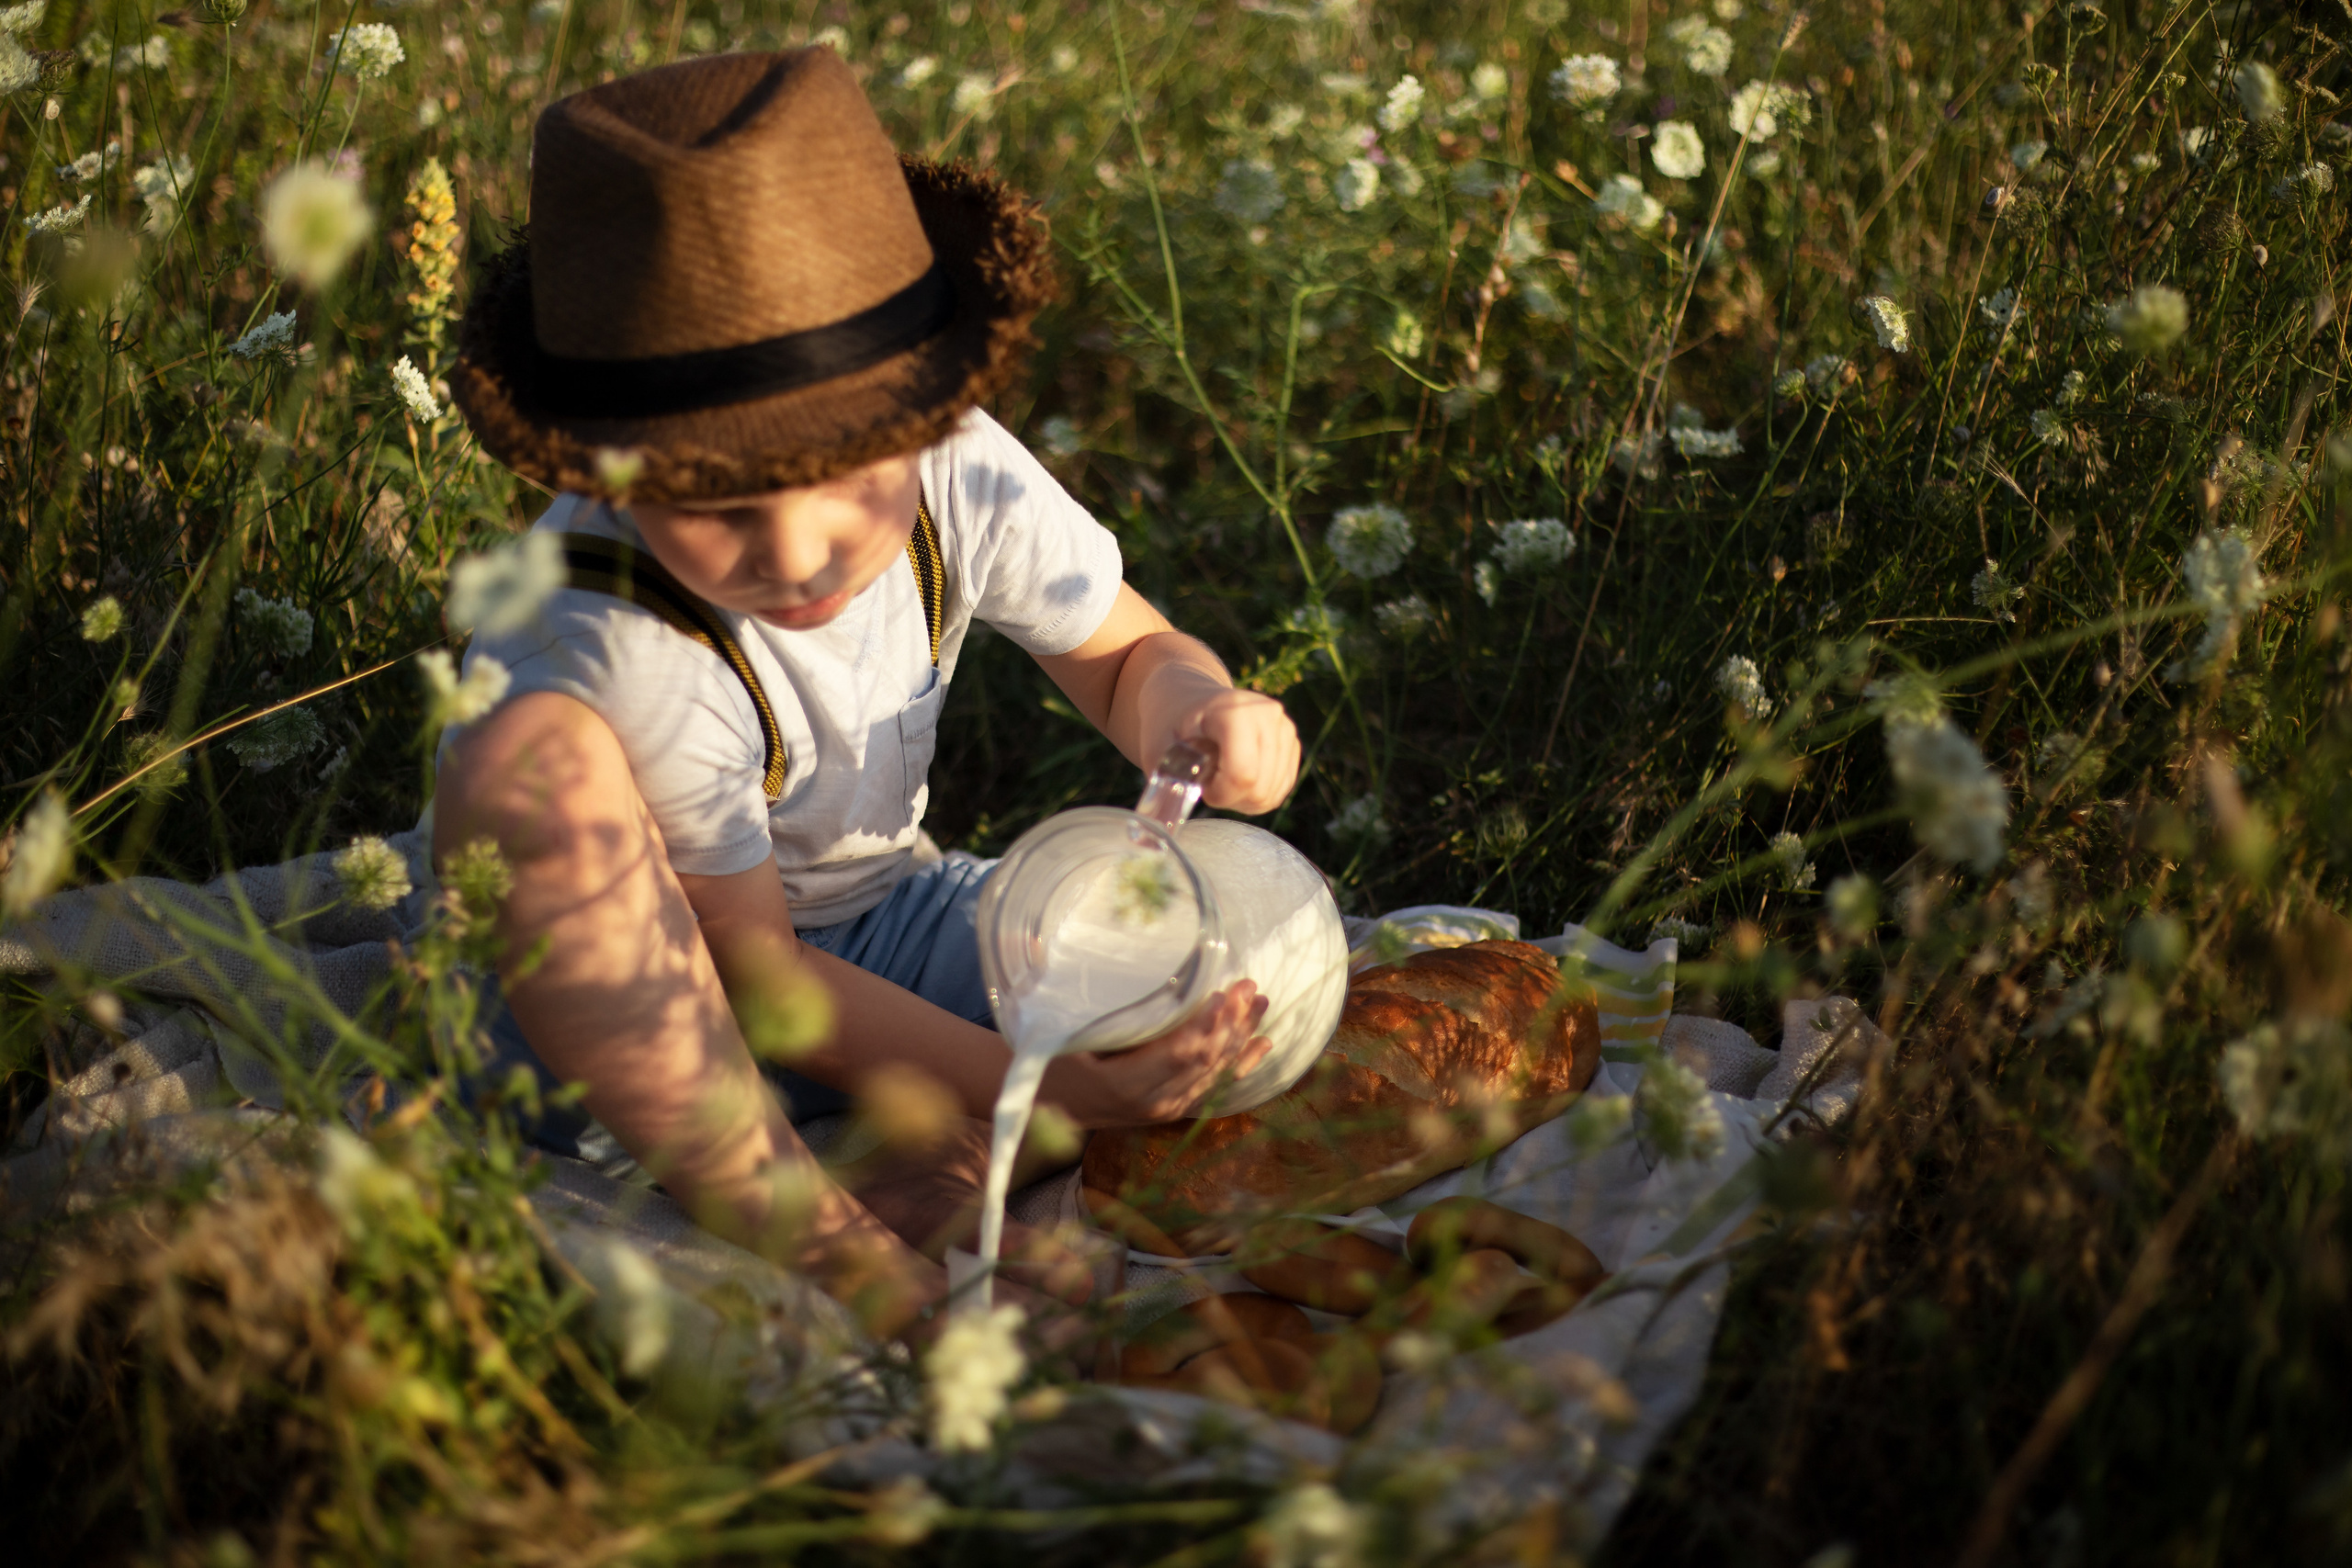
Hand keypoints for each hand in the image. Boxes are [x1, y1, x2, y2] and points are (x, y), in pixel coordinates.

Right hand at [1040, 983, 1273, 1128]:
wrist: (1043, 1104)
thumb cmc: (1049, 1059)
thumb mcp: (1066, 1036)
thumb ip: (1102, 1015)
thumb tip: (1122, 968)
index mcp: (1123, 1086)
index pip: (1177, 1055)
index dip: (1205, 1026)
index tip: (1223, 992)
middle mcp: (1151, 1104)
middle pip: (1202, 1062)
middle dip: (1230, 1023)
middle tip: (1247, 986)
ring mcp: (1164, 1110)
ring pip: (1213, 1073)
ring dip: (1240, 1036)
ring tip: (1259, 1002)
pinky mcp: (1172, 1108)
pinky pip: (1213, 1086)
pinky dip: (1240, 1063)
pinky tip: (1263, 1043)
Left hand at [1170, 688, 1298, 814]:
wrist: (1187, 697)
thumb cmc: (1169, 725)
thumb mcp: (1154, 750)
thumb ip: (1165, 783)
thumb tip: (1167, 820)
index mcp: (1233, 711)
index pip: (1243, 774)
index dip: (1220, 794)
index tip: (1200, 785)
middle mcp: (1267, 714)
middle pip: (1259, 788)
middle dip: (1230, 798)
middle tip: (1208, 780)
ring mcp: (1284, 727)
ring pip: (1272, 793)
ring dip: (1242, 798)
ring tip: (1220, 776)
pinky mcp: (1292, 742)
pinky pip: (1281, 789)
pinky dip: (1257, 795)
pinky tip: (1236, 779)